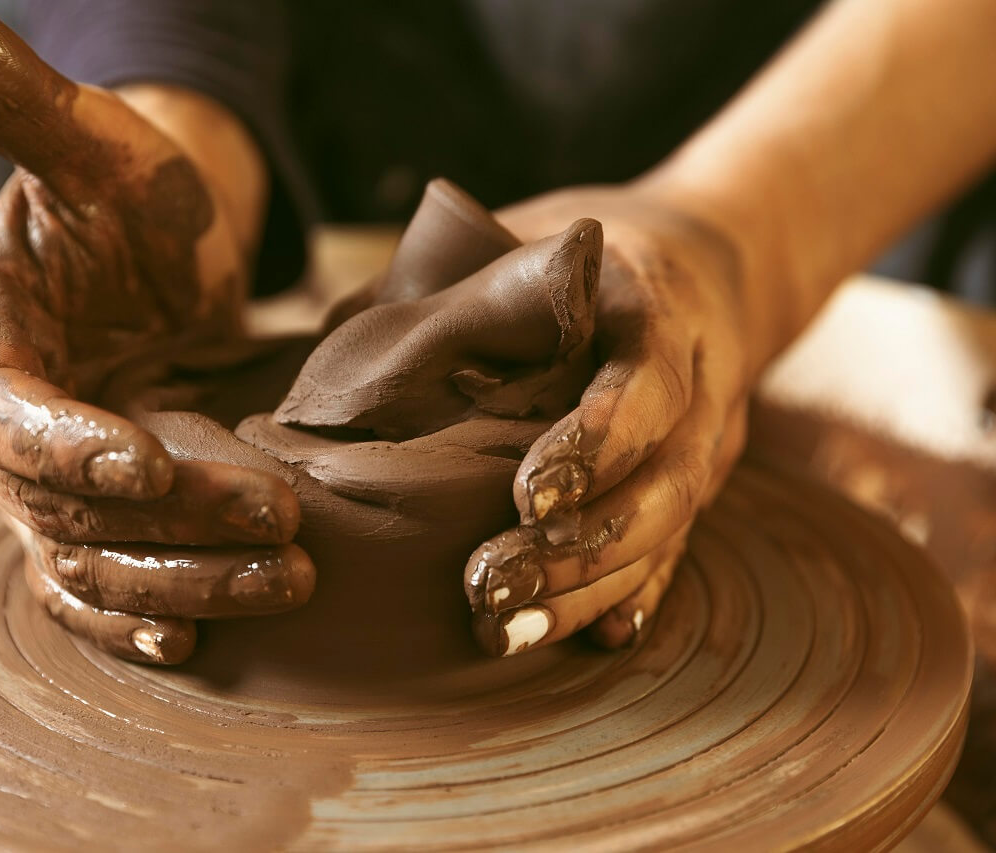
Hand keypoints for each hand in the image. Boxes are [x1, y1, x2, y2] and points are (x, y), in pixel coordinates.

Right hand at [0, 0, 311, 662]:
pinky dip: (140, 620)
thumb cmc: (128, 197)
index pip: (1, 411)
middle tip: (281, 520)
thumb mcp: (90, 146)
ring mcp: (36, 488)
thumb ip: (13, 100)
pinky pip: (95, 589)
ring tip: (288, 579)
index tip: (147, 463)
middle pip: (63, 504)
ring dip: (184, 579)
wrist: (156, 261)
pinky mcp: (83, 521)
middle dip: (171, 519)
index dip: (65, 445)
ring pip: (91, 560)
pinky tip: (198, 638)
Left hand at [466, 184, 750, 654]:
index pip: (647, 381)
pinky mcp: (694, 488)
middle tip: (488, 584)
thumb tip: (333, 347)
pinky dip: (630, 597)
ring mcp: (705, 443)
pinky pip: (675, 554)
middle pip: (667, 480)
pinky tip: (589, 640)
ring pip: (668, 531)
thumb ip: (445, 288)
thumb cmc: (585, 252)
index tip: (528, 494)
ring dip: (588, 589)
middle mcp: (699, 384)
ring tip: (503, 628)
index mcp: (656, 308)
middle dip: (580, 546)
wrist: (704, 261)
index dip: (598, 440)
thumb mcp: (528, 237)